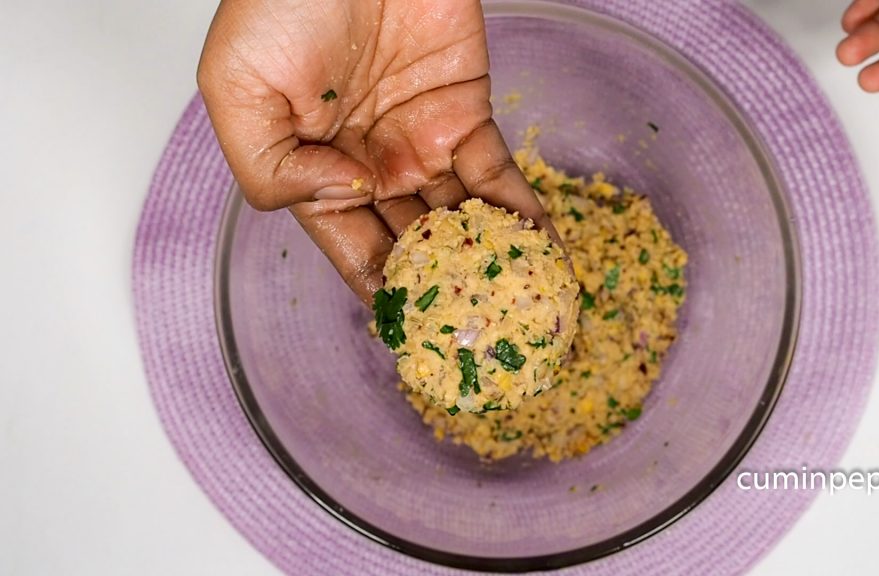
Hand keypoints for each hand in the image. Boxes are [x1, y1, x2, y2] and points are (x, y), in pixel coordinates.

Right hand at [198, 0, 557, 302]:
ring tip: (520, 311)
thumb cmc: (282, 0)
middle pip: (413, 245)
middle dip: (445, 291)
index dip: (382, 293)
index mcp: (314, 171)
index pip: (352, 250)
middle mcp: (371, 165)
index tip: (416, 339)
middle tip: (482, 337)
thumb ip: (272, 168)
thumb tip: (347, 199)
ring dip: (490, 265)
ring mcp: (423, 142)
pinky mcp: (468, 113)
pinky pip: (497, 177)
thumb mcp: (238, 90)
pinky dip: (520, 215)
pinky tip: (539, 257)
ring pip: (461, 220)